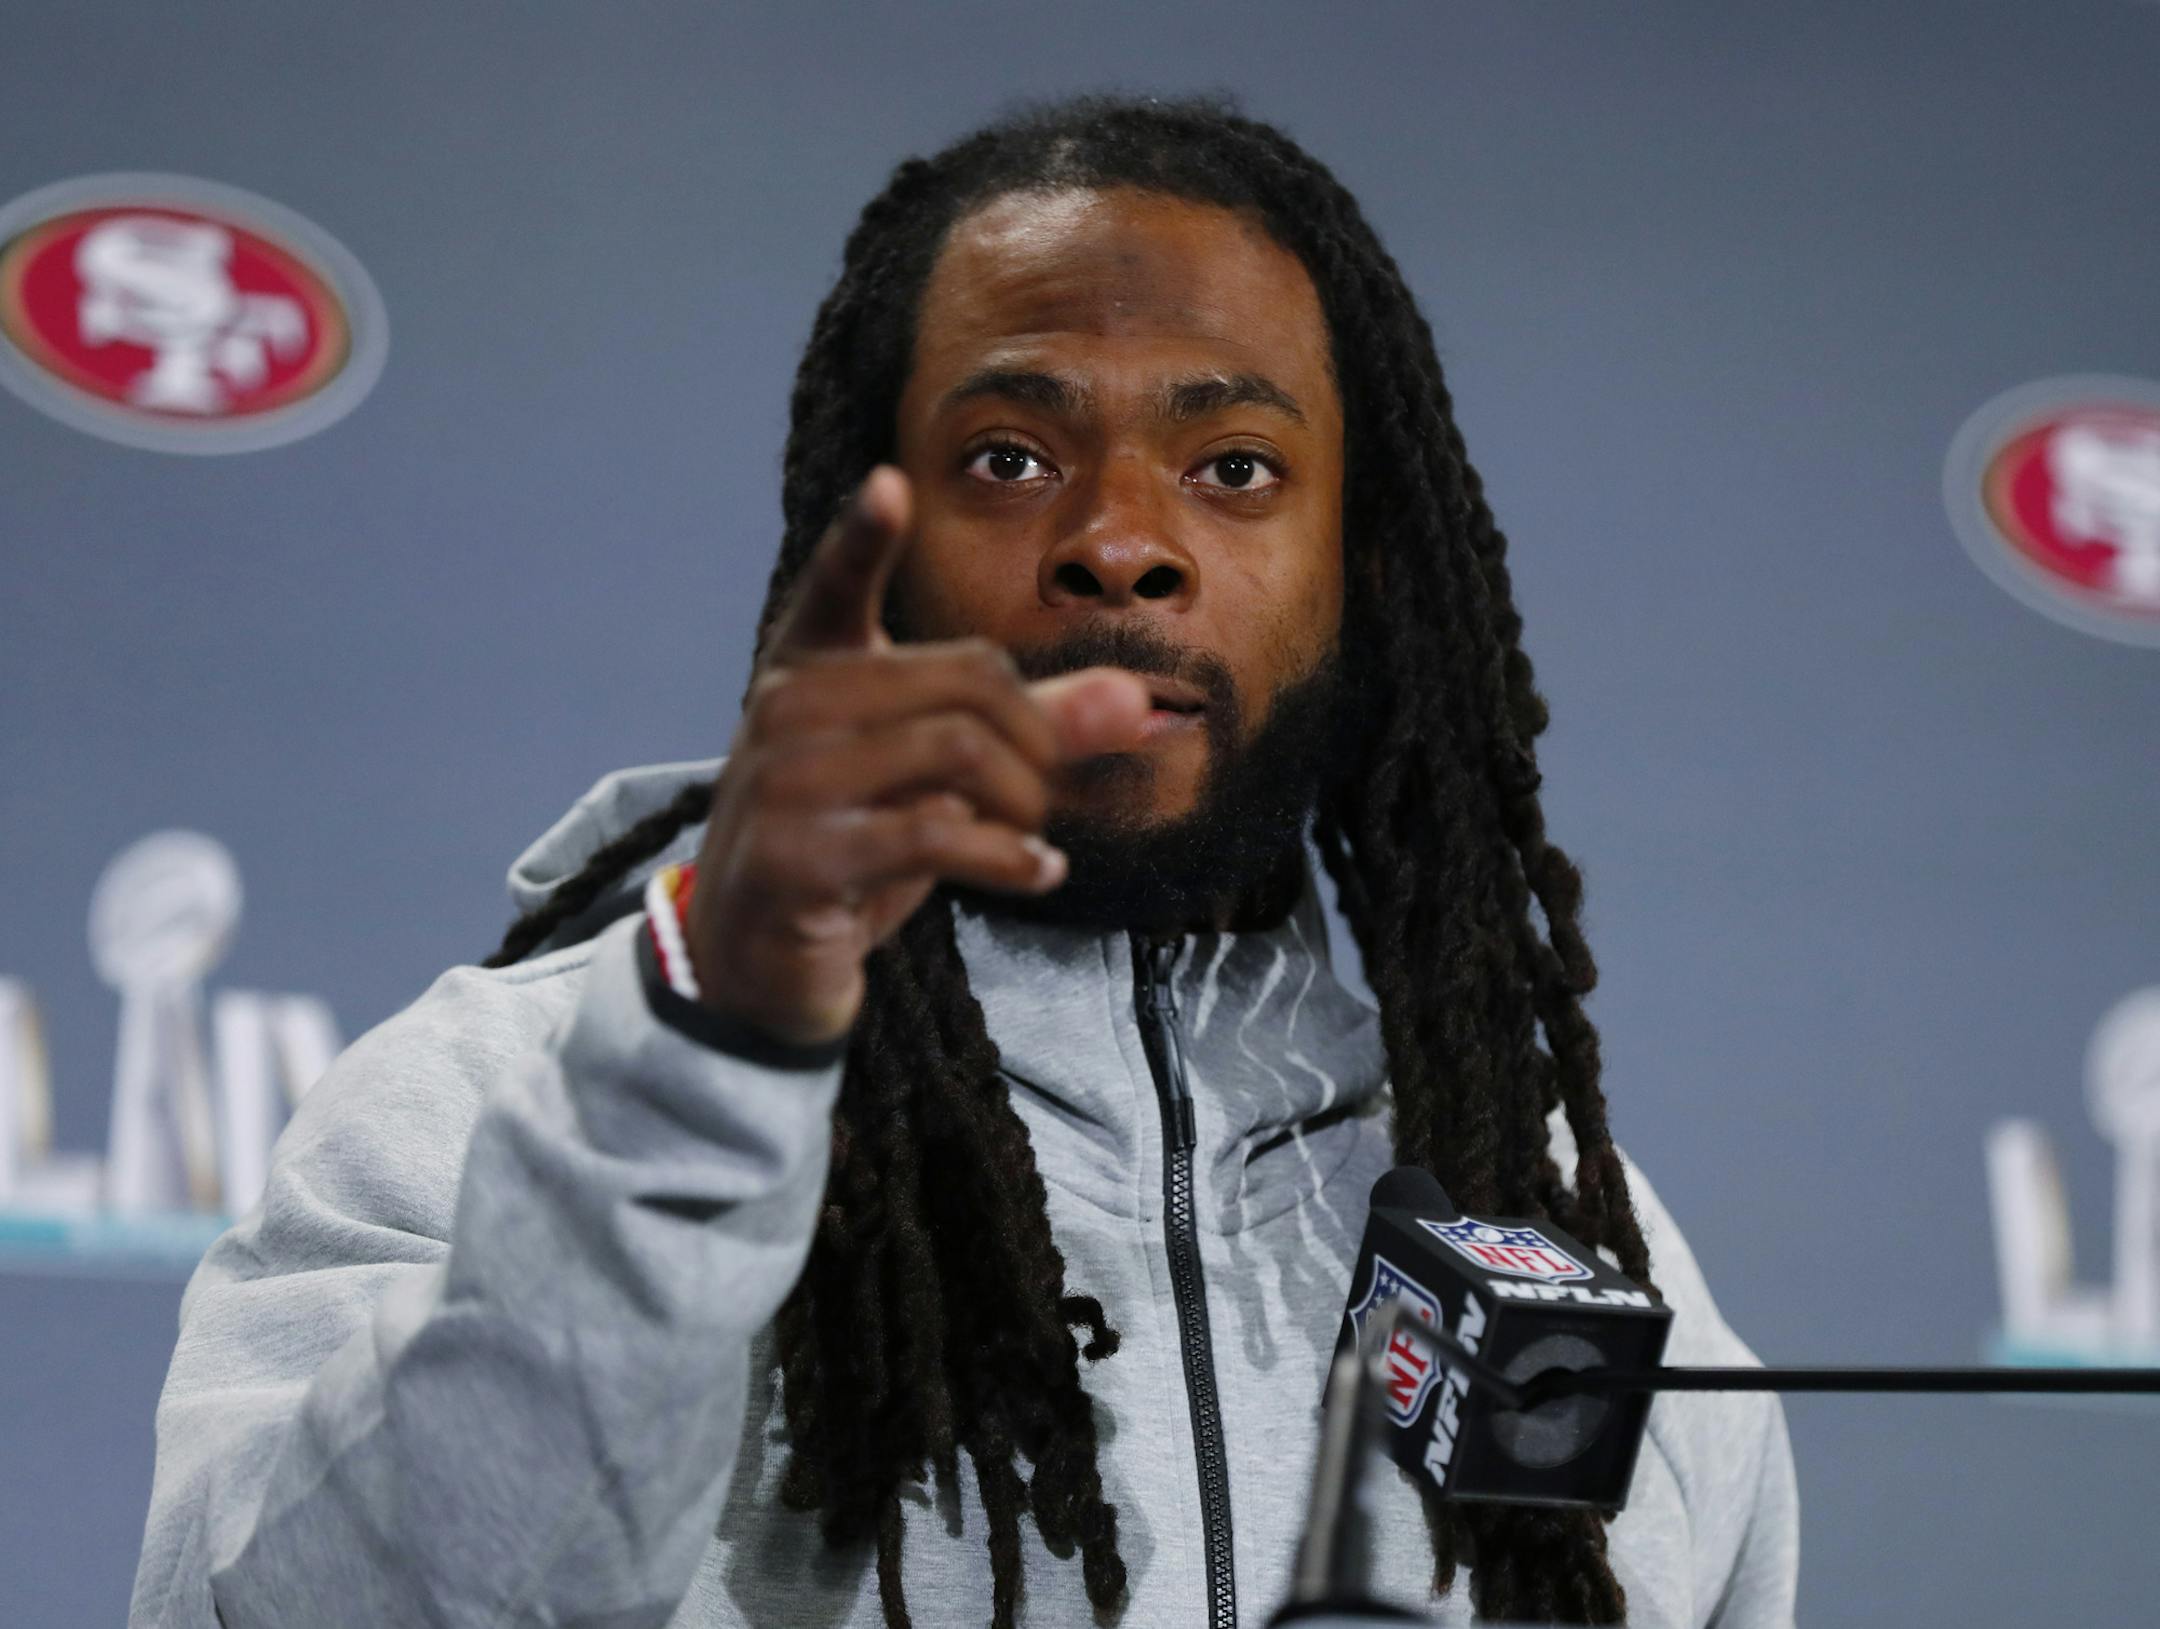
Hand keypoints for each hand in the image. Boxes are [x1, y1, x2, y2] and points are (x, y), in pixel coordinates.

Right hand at [684, 466, 1149, 1046]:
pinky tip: (1037, 872)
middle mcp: (788, 710)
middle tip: (1052, 791)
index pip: (835, 587)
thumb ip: (1035, 728)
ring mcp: (785, 782)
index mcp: (810, 669)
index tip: (889, 484)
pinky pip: (933, 834)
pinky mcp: (800, 858)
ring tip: (1035, 836)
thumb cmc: (854, 849)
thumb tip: (1137, 699)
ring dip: (1026, 801)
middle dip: (1036, 740)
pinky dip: (1008, 856)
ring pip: (957, 751)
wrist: (754, 961)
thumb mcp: (938, 777)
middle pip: (963, 682)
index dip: (862, 536)